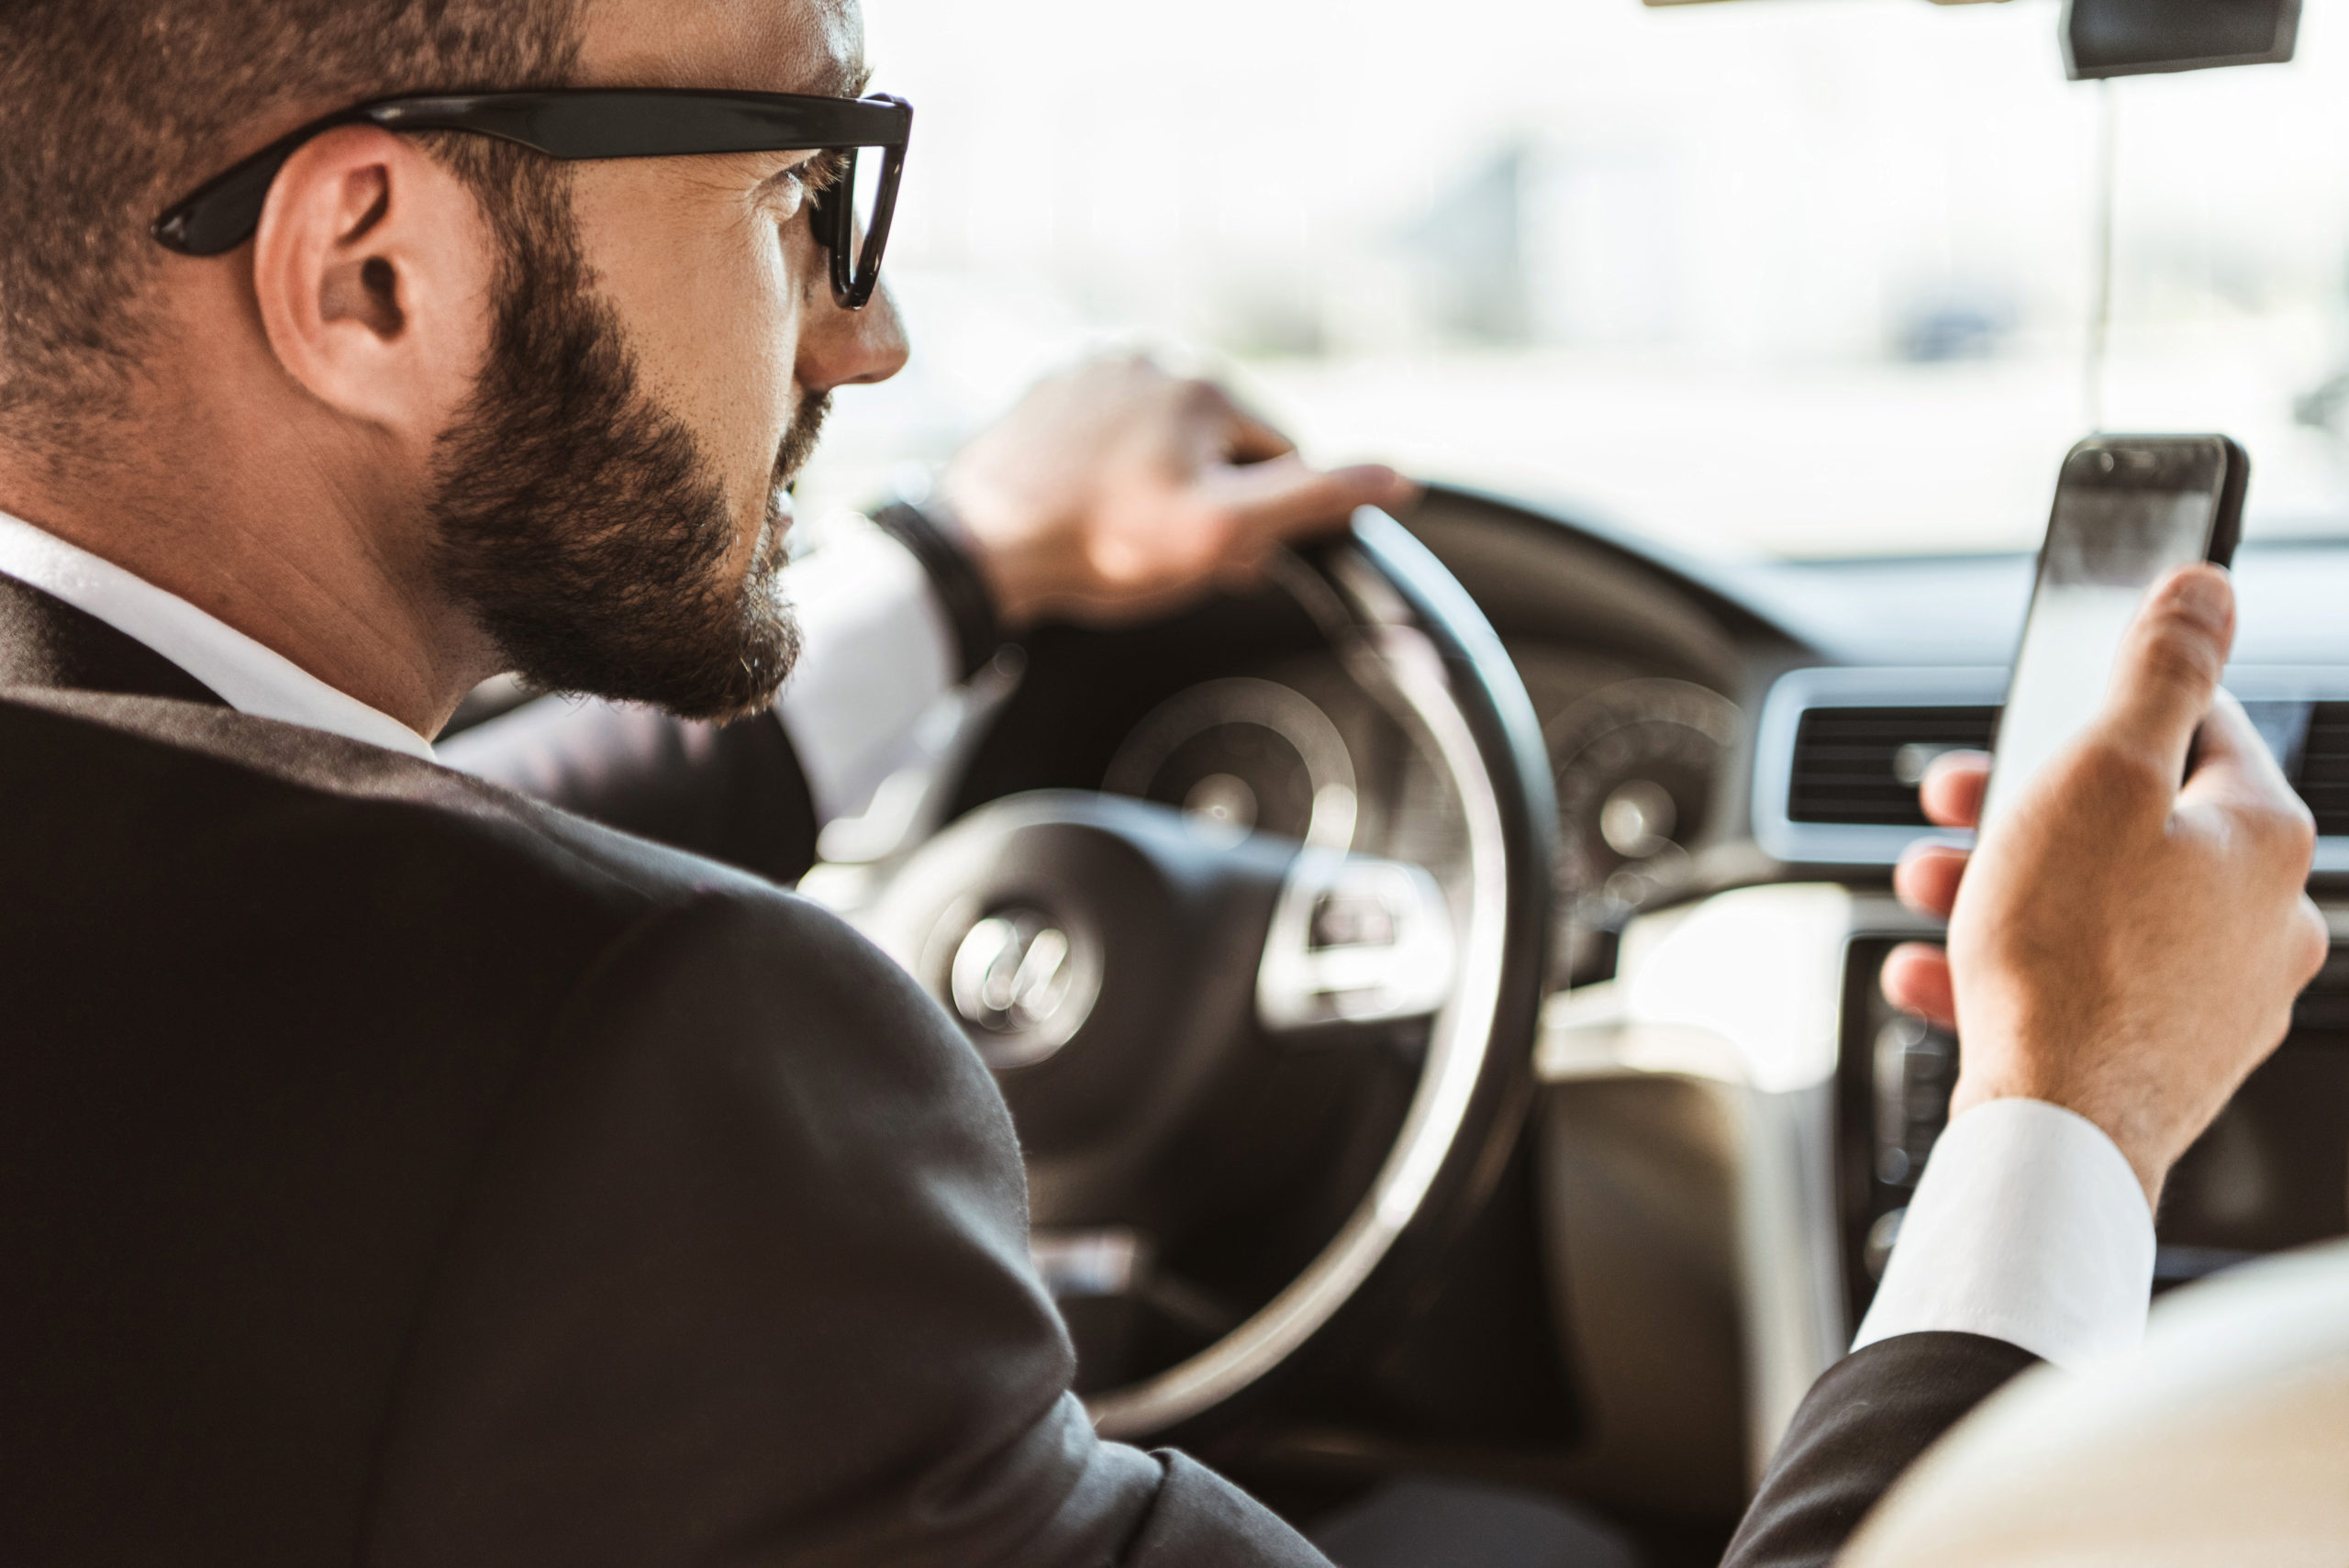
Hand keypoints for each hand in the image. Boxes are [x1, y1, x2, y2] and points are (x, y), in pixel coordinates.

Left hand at [934, 354, 1418, 628]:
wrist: (980, 548)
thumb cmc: (1102, 546)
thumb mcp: (1224, 532)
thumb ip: (1313, 499)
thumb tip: (1398, 477)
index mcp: (1204, 381)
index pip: (1281, 454)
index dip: (1267, 517)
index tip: (1227, 557)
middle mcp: (1150, 355)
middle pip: (1222, 442)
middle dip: (1215, 498)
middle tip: (1169, 554)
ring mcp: (1094, 368)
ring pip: (1167, 437)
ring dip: (1165, 484)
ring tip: (1122, 536)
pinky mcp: (1051, 391)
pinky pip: (1113, 433)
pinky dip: (1115, 470)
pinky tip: (1090, 509)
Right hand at [1882, 565, 2327, 1205]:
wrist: (2054, 1130)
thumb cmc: (2070, 959)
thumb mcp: (2097, 775)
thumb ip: (2157, 672)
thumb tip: (2208, 589)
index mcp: (2263, 836)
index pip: (2200, 727)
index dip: (2102, 712)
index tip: (2041, 721)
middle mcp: (2263, 917)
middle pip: (2136, 823)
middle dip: (2026, 808)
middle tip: (1960, 809)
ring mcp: (2220, 997)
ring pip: (2100, 907)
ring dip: (2004, 887)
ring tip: (1933, 891)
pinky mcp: (2169, 1058)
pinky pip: (2081, 986)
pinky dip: (2010, 969)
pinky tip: (1943, 971)